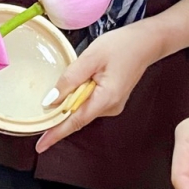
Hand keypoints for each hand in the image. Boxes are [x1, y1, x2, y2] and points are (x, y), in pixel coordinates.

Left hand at [34, 21, 163, 153]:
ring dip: (74, 93)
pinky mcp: (111, 100)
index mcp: (106, 99)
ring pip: (82, 106)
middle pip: (76, 114)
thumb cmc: (121, 46)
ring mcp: (112, 105)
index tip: (41, 146)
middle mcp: (110, 108)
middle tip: (66, 80)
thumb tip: (50, 101)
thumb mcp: (91, 58)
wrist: (147, 42)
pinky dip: (82, 92)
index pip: (75, 122)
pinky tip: (90, 74)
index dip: (56, 134)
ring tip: (88, 68)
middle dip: (64, 102)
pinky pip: (89, 101)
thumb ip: (69, 80)